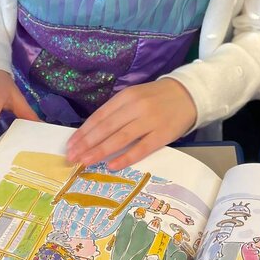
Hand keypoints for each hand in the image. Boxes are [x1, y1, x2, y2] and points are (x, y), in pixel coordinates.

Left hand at [65, 79, 197, 169]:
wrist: (189, 94)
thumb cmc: (156, 98)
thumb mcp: (134, 97)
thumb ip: (117, 112)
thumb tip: (92, 133)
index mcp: (126, 97)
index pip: (99, 116)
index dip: (83, 132)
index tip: (70, 145)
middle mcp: (136, 107)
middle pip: (106, 128)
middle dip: (86, 144)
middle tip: (72, 157)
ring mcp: (150, 121)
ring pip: (120, 138)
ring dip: (100, 151)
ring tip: (85, 162)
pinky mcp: (163, 134)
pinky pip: (141, 148)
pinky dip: (125, 157)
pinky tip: (111, 166)